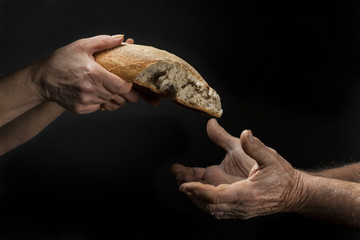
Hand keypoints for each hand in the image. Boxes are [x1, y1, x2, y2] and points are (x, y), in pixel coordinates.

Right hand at [32, 35, 139, 113]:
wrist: (42, 79)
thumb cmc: (62, 61)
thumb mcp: (81, 46)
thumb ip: (103, 42)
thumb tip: (121, 38)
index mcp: (93, 73)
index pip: (121, 87)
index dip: (130, 87)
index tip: (130, 83)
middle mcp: (90, 90)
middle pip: (119, 98)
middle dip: (126, 95)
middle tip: (128, 89)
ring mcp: (85, 101)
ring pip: (111, 105)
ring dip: (116, 99)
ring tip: (114, 91)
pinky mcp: (80, 109)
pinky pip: (99, 108)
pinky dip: (103, 103)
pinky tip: (99, 94)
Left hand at [171, 119, 303, 218]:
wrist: (294, 193)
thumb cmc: (282, 176)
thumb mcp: (269, 157)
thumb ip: (254, 145)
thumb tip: (245, 132)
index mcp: (246, 193)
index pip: (217, 196)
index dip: (199, 191)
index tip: (185, 184)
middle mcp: (241, 205)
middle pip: (209, 204)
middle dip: (192, 191)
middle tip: (178, 177)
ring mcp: (239, 210)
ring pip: (211, 208)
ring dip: (196, 197)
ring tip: (183, 181)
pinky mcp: (239, 209)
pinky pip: (217, 209)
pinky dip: (204, 201)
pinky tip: (197, 191)